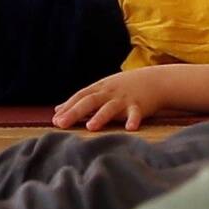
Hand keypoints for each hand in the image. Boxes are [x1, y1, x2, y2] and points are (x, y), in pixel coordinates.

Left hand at [50, 71, 184, 132]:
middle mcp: (109, 92)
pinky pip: (136, 114)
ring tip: (90, 127)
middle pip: (90, 101)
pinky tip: (130, 128)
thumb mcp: (101, 89)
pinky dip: (133, 120)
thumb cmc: (124, 87)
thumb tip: (57, 110)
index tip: (54, 119)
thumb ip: (80, 100)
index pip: (80, 96)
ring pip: (110, 108)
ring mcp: (124, 99)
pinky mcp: (139, 106)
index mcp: (99, 89)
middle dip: (74, 112)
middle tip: (61, 123)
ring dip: (101, 117)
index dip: (67, 107)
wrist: (154, 80)